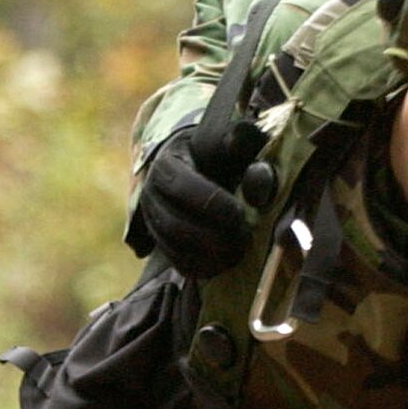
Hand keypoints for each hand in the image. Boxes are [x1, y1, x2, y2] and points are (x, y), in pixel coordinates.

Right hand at [136, 127, 252, 277]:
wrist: (206, 165)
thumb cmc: (223, 151)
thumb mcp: (234, 140)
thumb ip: (246, 148)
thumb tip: (255, 170)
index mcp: (167, 163)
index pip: (181, 188)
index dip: (213, 205)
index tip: (240, 213)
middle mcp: (152, 193)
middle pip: (174, 225)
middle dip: (212, 237)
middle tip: (244, 239)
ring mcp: (154, 220)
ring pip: (174, 248)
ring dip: (209, 257)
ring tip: (238, 253)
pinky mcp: (163, 242)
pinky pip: (177, 262)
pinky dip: (203, 268)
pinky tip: (225, 263)